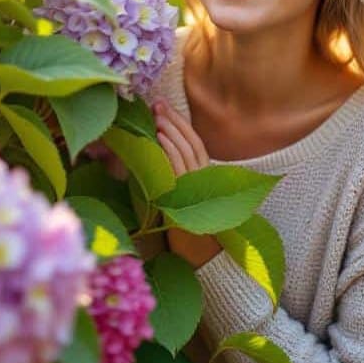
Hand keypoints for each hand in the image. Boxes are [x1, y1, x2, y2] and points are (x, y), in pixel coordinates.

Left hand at [153, 101, 221, 267]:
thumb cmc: (191, 232)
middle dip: (174, 121)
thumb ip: (179, 179)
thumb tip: (159, 157)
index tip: (166, 109)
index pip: (196, 143)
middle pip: (191, 142)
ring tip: (157, 116)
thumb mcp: (185, 200)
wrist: (204, 258)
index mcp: (207, 177)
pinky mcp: (187, 197)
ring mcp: (197, 187)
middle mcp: (205, 179)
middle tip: (157, 104)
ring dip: (171, 131)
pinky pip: (178, 168)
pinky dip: (170, 150)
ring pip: (186, 151)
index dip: (181, 124)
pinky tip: (159, 138)